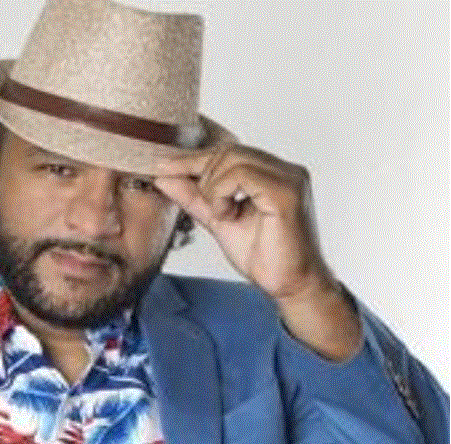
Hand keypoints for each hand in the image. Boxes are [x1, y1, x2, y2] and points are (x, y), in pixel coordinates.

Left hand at [154, 143, 360, 359]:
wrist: (289, 286)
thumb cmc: (264, 256)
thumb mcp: (217, 220)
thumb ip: (193, 197)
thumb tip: (163, 176)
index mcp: (271, 173)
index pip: (226, 152)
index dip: (191, 159)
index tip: (161, 167)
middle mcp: (283, 170)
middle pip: (227, 150)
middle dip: (199, 172)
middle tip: (198, 201)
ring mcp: (289, 178)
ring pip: (232, 158)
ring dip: (213, 188)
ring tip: (220, 214)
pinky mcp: (287, 193)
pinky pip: (242, 174)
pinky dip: (223, 193)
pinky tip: (227, 214)